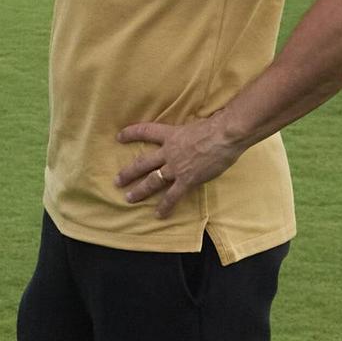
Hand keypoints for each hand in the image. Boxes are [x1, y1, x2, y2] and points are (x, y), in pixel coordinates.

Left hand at [114, 116, 241, 217]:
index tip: (119, 137)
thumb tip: (193, 136)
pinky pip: (173, 196)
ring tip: (129, 198)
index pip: (146, 131)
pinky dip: (165, 206)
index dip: (131, 133)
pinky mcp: (187, 180)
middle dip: (129, 172)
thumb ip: (189, 134)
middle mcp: (169, 152)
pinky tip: (159, 215)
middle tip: (117, 181)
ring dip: (139, 191)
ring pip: (152, 180)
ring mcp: (176, 167)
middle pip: (143, 163)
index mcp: (171, 135)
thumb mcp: (195, 125)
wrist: (224, 135)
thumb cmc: (216, 126)